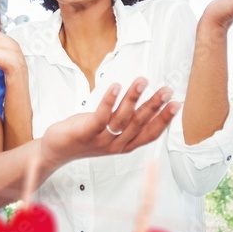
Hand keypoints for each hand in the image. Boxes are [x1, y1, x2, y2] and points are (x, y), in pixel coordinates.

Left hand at [40, 78, 177, 166]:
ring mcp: (101, 139)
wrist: (56, 150)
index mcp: (125, 144)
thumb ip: (125, 120)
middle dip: (155, 106)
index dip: (164, 120)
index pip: (150, 133)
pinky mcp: (85, 133)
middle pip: (139, 123)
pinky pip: (101, 116)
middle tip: (167, 91)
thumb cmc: (84, 135)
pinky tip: (116, 87)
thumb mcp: (109, 130)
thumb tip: (141, 101)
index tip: (176, 105)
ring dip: (134, 98)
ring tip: (143, 81)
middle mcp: (116, 144)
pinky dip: (109, 101)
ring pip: (122, 118)